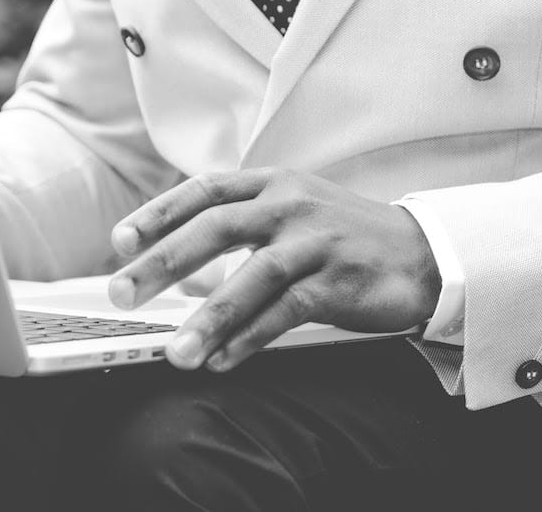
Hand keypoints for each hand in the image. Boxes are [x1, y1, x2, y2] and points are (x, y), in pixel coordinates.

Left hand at [107, 169, 440, 371]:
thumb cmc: (346, 237)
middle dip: (163, 262)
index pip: (206, 191)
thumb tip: (178, 269)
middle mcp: (294, 204)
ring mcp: (318, 241)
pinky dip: (252, 337)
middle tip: (123, 292)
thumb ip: (244, 228)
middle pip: (217, 227)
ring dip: (209, 317)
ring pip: (253, 276)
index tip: (120, 242)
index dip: (159, 213)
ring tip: (176, 352)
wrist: (421, 253)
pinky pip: (288, 310)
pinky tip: (224, 358)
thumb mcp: (296, 213)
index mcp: (277, 183)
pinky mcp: (340, 279)